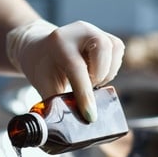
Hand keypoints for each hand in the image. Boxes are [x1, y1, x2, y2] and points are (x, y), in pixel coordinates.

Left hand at [6, 19, 124, 121]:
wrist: (39, 49)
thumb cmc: (41, 67)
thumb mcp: (42, 84)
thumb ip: (57, 103)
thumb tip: (69, 126)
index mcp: (58, 41)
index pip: (77, 68)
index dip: (85, 95)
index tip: (90, 115)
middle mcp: (78, 30)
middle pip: (102, 49)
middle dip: (98, 75)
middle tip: (88, 88)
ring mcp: (93, 30)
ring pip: (114, 49)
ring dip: (107, 72)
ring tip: (91, 81)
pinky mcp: (104, 35)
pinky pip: (118, 50)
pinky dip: (111, 66)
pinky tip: (96, 73)